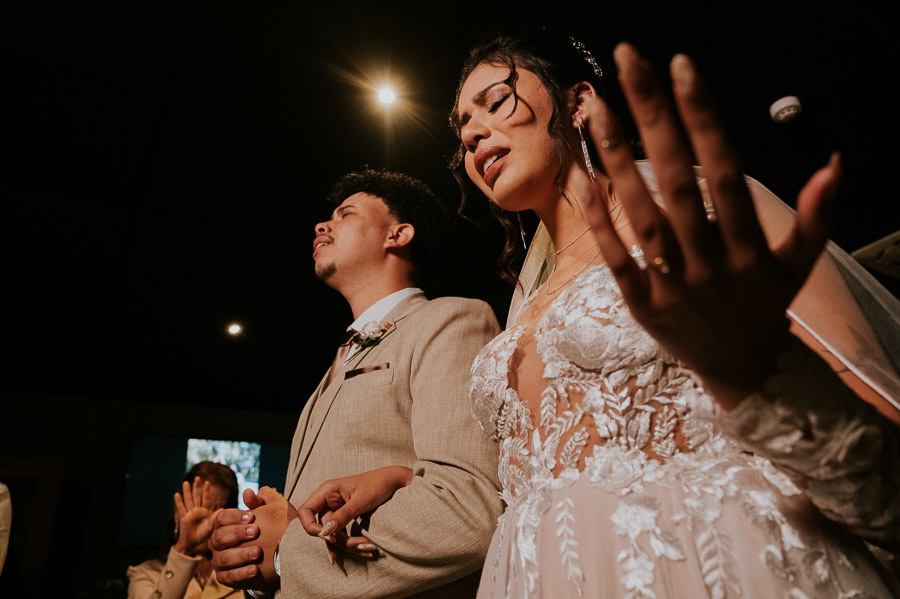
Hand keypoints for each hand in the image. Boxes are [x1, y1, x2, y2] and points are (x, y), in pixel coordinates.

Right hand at [172, 476, 219, 556]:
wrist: (193, 545)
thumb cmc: (204, 536)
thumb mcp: (212, 525)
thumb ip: (216, 516)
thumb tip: (223, 508)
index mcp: (205, 511)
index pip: (206, 499)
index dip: (206, 491)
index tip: (208, 482)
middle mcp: (197, 510)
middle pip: (197, 496)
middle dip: (197, 487)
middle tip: (197, 477)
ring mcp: (190, 513)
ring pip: (188, 500)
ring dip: (187, 491)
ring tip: (186, 482)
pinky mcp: (183, 518)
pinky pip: (181, 508)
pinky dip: (178, 502)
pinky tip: (176, 494)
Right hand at [209, 487, 290, 588]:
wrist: (275, 552)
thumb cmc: (269, 527)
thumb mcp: (269, 512)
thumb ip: (259, 501)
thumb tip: (249, 491)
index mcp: (224, 525)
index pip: (221, 518)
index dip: (234, 516)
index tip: (252, 516)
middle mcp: (217, 544)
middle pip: (219, 537)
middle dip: (237, 534)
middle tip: (255, 531)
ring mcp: (220, 561)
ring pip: (222, 559)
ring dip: (240, 555)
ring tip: (258, 552)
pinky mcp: (226, 577)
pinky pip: (227, 577)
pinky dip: (240, 574)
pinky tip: (255, 569)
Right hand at [297, 466, 412, 561]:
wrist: (394, 482)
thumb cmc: (377, 484)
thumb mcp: (360, 501)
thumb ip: (342, 516)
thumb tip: (325, 532)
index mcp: (327, 490)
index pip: (306, 512)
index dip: (311, 527)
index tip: (328, 536)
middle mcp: (329, 500)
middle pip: (322, 528)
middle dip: (338, 540)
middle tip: (360, 545)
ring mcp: (337, 509)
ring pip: (333, 534)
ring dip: (348, 544)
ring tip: (368, 548)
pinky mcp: (346, 517)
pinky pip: (342, 533)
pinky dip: (352, 542)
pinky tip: (363, 549)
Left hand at [583, 43, 840, 408]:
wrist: (743, 375)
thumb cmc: (766, 308)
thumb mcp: (799, 265)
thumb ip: (816, 217)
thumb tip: (834, 163)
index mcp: (749, 246)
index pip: (724, 170)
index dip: (703, 118)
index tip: (682, 67)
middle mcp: (709, 261)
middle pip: (676, 180)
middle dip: (653, 116)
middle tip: (629, 58)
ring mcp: (671, 284)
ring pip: (640, 214)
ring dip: (614, 159)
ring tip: (595, 106)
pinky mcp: (641, 305)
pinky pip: (615, 258)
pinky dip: (599, 220)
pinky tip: (582, 177)